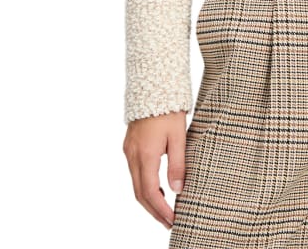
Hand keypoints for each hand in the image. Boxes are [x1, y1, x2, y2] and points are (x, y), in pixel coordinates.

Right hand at [123, 110, 186, 228]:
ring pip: (135, 184)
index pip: (151, 192)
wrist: (152, 85)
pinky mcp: (129, 146)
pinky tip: (158, 188)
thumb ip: (178, 164)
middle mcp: (132, 155)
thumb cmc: (169, 108)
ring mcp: (128, 150)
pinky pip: (134, 172)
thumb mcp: (179, 136)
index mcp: (145, 154)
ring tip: (165, 210)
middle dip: (154, 210)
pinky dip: (145, 186)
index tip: (172, 220)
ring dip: (149, 199)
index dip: (161, 209)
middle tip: (169, 223)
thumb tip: (178, 191)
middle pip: (140, 193)